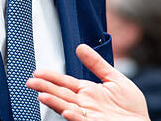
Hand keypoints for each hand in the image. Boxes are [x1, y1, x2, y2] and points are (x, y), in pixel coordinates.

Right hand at [27, 44, 149, 120]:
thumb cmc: (130, 106)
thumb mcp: (115, 78)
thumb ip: (97, 64)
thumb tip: (80, 47)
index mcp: (88, 92)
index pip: (65, 83)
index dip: (52, 77)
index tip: (37, 72)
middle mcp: (85, 104)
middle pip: (61, 94)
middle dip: (46, 88)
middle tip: (30, 82)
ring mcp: (89, 115)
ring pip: (67, 107)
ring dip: (55, 102)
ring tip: (42, 95)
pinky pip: (82, 120)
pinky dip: (74, 116)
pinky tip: (66, 110)